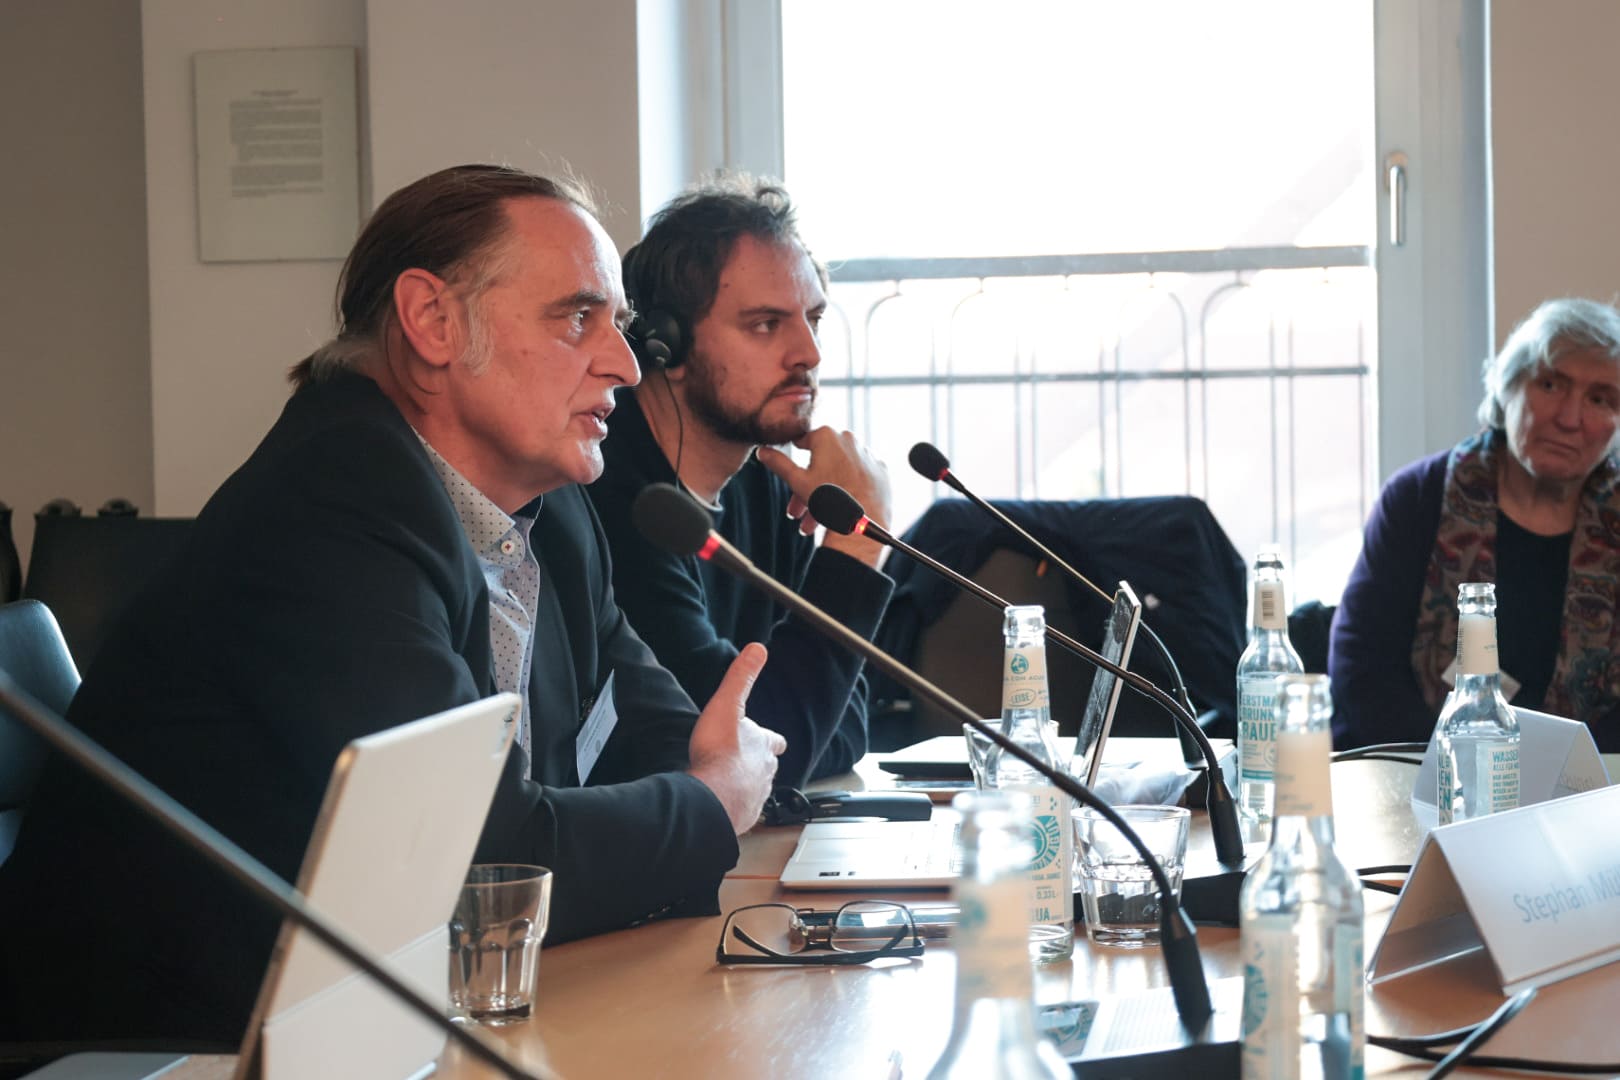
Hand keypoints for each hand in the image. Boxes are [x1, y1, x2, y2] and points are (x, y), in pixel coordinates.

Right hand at [686, 643, 786, 833]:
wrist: (711, 796)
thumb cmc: (718, 752)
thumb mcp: (728, 704)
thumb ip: (741, 677)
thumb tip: (757, 650)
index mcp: (762, 746)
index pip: (774, 741)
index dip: (772, 740)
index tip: (773, 741)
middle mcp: (765, 773)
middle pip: (767, 768)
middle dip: (758, 765)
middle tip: (746, 764)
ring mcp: (755, 798)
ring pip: (757, 791)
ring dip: (747, 788)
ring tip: (735, 786)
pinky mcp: (742, 818)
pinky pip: (741, 813)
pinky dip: (735, 809)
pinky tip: (725, 809)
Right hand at [755, 427, 891, 566]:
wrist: (863, 523)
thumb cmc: (830, 501)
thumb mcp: (797, 482)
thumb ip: (778, 463)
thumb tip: (762, 451)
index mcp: (827, 436)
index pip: (802, 441)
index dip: (794, 459)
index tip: (792, 475)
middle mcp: (849, 439)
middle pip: (821, 461)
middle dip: (807, 487)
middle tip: (797, 511)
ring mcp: (867, 455)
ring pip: (839, 472)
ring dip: (824, 494)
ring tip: (813, 522)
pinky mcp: (880, 471)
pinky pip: (858, 477)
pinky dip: (848, 489)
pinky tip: (839, 510)